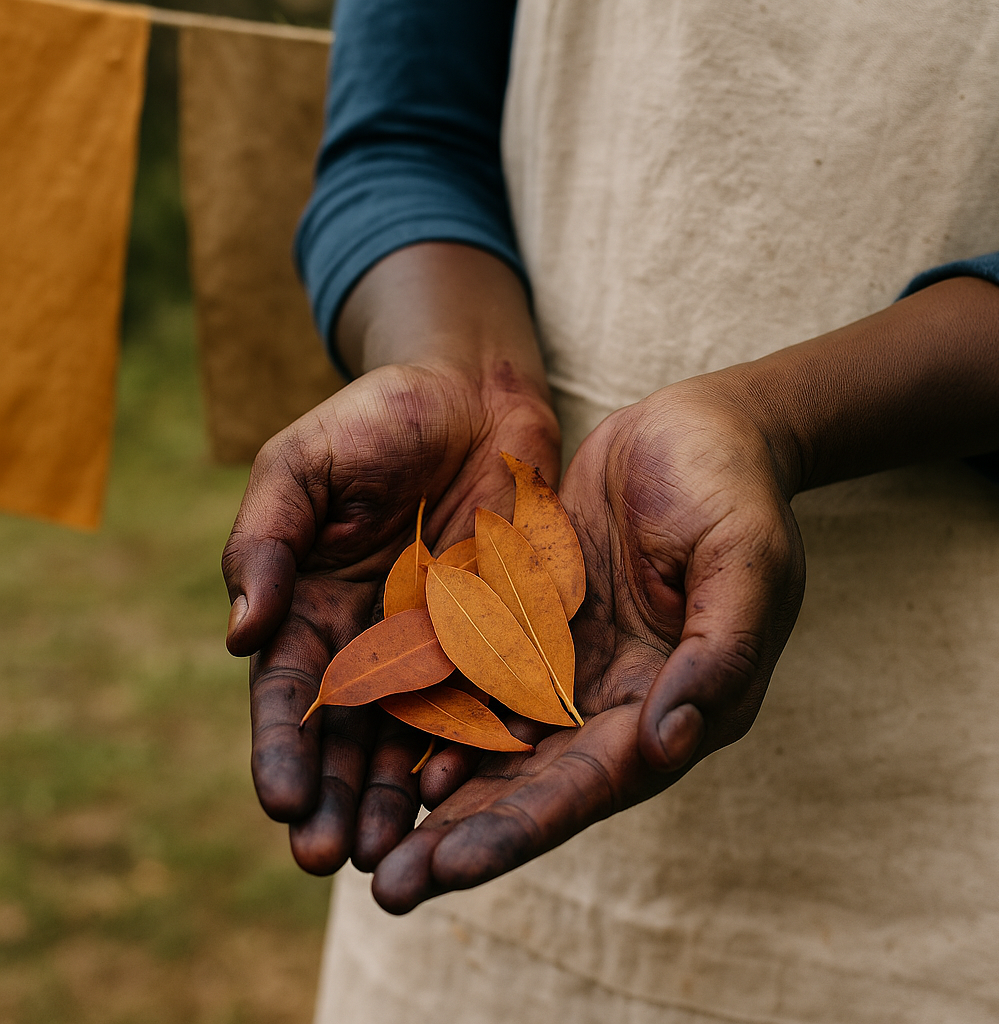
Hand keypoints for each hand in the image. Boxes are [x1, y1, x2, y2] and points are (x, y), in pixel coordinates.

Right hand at [221, 245, 559, 875]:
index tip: (282, 801)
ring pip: (415, 737)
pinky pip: (490, 699)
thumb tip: (239, 634)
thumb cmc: (379, 417)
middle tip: (330, 859)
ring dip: (400, 798)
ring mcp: (439, 643)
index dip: (282, 747)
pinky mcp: (500, 634)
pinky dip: (479, 747)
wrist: (477, 394)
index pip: (288, 691)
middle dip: (337, 797)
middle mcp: (372, 638)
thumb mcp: (304, 463)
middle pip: (348, 734)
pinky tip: (471, 791)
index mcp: (312, 604)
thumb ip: (267, 540)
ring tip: (396, 854)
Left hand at [374, 380, 805, 911]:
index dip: (520, 828)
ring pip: (491, 739)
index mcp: (672, 704)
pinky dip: (429, 708)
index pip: (591, 784)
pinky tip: (375, 739)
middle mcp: (612, 701)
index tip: (449, 868)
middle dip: (461, 836)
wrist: (694, 428)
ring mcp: (566, 663)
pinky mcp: (530, 621)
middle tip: (388, 888)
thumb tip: (670, 743)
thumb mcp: (745, 562)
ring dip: (433, 790)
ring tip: (367, 838)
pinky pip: (472, 672)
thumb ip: (719, 653)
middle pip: (530, 783)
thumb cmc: (732, 490)